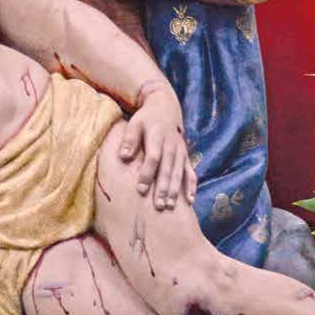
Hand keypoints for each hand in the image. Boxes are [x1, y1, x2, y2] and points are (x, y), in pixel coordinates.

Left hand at [118, 94, 196, 209]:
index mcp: (157, 136)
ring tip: (170, 206)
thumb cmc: (146, 119)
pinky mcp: (186, 156)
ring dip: (175, 190)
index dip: (147, 173)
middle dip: (163, 187)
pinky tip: (190, 200)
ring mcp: (181, 151)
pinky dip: (191, 186)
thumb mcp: (135, 123)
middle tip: (158, 205)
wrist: (165, 108)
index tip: (140, 189)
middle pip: (168, 168)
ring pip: (179, 173)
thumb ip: (129, 139)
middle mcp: (171, 145)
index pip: (153, 158)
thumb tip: (123, 156)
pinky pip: (190, 172)